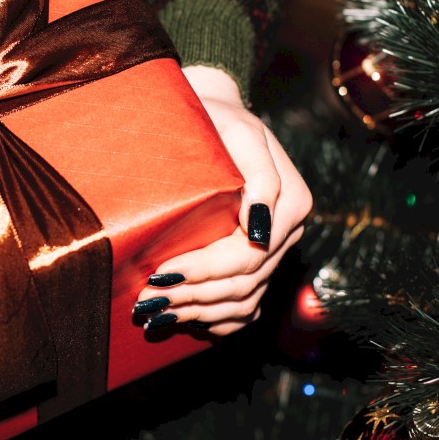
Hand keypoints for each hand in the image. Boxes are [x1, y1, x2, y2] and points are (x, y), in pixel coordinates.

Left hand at [133, 65, 311, 335]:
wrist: (216, 117)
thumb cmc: (219, 120)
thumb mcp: (239, 133)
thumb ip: (259, 177)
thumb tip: (260, 228)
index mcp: (291, 203)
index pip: (249, 255)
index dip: (205, 270)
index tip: (161, 272)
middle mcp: (286, 233)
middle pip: (244, 283)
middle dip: (194, 296)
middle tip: (147, 300)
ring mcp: (274, 251)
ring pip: (245, 302)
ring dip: (200, 313)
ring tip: (156, 313)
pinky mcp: (258, 263)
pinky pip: (246, 309)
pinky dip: (218, 322)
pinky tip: (186, 323)